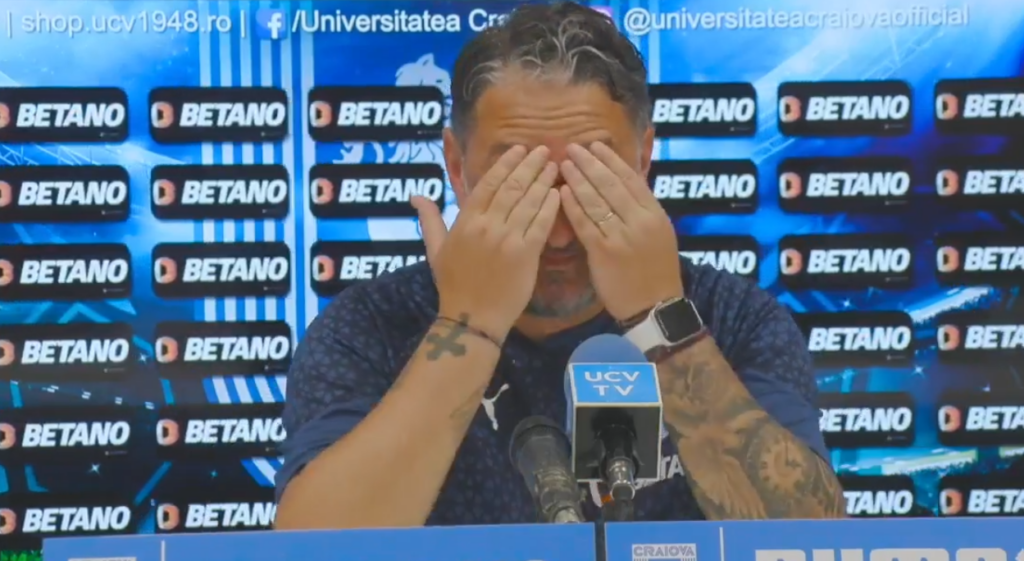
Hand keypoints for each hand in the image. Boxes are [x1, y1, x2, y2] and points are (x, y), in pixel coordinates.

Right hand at [412, 146, 560, 338]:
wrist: (471, 318)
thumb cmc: (453, 284)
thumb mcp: (435, 249)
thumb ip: (429, 220)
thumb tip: (415, 196)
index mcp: (465, 221)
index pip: (488, 183)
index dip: (506, 163)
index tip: (520, 149)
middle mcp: (487, 226)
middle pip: (512, 187)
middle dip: (530, 165)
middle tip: (545, 150)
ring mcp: (508, 239)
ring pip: (529, 202)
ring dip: (543, 181)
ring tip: (554, 166)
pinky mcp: (526, 255)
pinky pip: (541, 224)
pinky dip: (550, 206)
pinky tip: (558, 193)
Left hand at [558, 142, 682, 320]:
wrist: (655, 305)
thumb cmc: (655, 270)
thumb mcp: (658, 234)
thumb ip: (641, 210)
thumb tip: (623, 183)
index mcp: (655, 213)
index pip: (631, 178)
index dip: (611, 160)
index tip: (595, 145)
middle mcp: (640, 220)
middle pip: (611, 184)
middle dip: (590, 163)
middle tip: (572, 147)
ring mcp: (622, 236)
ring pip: (596, 200)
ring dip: (578, 179)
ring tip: (563, 165)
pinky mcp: (605, 252)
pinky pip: (585, 224)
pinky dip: (573, 206)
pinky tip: (561, 193)